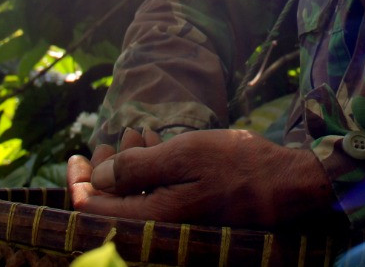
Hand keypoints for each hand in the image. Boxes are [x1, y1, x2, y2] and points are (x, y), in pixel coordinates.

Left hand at [71, 129, 334, 227]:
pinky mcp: (191, 216)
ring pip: (136, 200)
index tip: (76, 156)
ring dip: (129, 167)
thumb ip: (138, 167)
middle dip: (104, 172)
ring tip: (136, 133)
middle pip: (112, 207)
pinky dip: (150, 173)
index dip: (79, 184)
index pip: (94, 212)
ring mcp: (177, 225)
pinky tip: (155, 144)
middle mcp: (161, 230)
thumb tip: (100, 176)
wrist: (288, 184)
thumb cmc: (239, 166)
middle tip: (107, 140)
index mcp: (153, 220)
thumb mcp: (185, 155)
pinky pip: (157, 199)